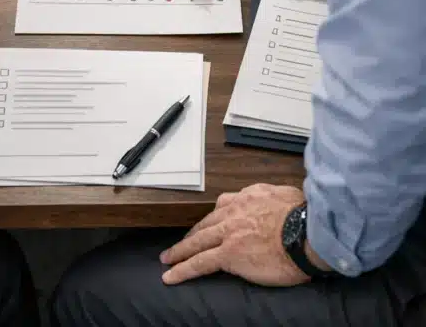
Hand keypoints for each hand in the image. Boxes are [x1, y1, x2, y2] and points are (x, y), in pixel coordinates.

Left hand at [160, 183, 308, 286]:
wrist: (305, 233)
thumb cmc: (303, 216)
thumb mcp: (286, 195)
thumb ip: (273, 197)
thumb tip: (275, 201)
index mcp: (248, 197)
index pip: (224, 205)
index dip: (215, 216)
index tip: (210, 223)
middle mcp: (233, 212)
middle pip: (206, 223)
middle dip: (192, 233)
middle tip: (181, 243)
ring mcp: (228, 233)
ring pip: (197, 241)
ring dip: (180, 250)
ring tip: (167, 259)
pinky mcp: (229, 255)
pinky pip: (200, 263)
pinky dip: (183, 269)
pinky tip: (171, 276)